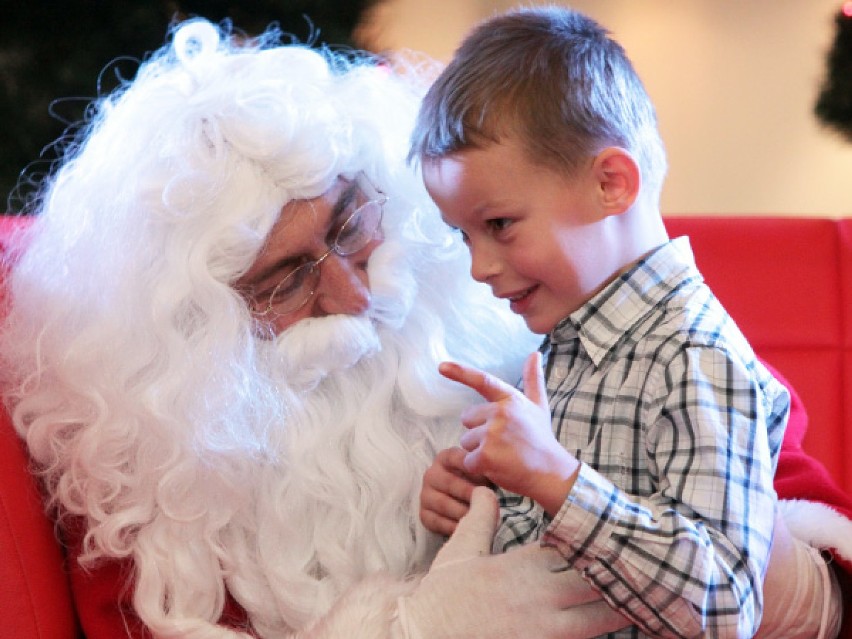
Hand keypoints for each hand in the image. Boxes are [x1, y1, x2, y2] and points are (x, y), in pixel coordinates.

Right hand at [396, 487, 629, 638]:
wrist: (424, 633)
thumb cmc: (443, 593)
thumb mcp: (461, 549)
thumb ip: (480, 518)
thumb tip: (488, 490)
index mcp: (522, 567)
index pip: (568, 551)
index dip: (592, 545)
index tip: (612, 538)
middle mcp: (539, 597)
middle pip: (591, 585)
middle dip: (615, 578)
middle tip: (644, 570)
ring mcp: (542, 630)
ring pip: (594, 620)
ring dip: (617, 611)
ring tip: (641, 605)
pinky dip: (592, 634)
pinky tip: (605, 629)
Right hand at [420, 446, 489, 535]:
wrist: (468, 503)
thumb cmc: (479, 483)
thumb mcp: (482, 470)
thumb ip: (484, 465)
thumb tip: (489, 465)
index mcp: (445, 458)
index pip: (455, 457)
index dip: (471, 467)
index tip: (486, 476)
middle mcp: (431, 474)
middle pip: (449, 483)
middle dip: (471, 493)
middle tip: (487, 501)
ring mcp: (425, 495)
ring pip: (444, 504)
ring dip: (465, 511)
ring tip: (482, 517)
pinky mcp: (424, 515)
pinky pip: (438, 522)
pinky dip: (455, 527)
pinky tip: (470, 528)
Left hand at [439, 352, 579, 514]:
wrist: (552, 474)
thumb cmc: (542, 440)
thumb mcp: (539, 406)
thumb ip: (533, 379)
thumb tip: (535, 353)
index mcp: (510, 400)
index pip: (483, 381)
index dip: (460, 372)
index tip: (441, 366)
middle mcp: (501, 413)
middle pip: (467, 419)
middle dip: (478, 432)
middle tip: (502, 443)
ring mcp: (493, 435)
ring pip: (466, 441)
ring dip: (478, 451)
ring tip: (503, 456)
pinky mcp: (486, 456)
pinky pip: (468, 460)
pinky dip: (478, 468)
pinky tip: (498, 468)